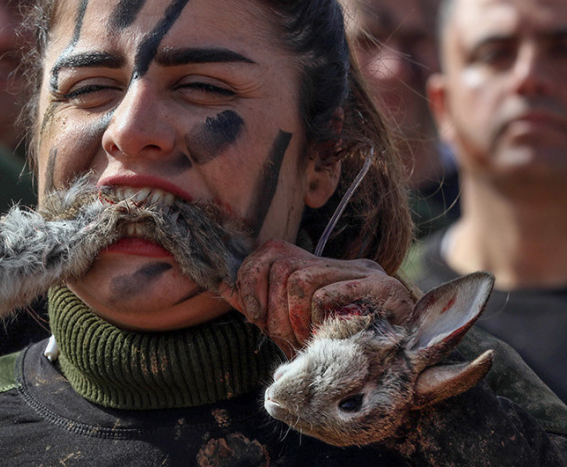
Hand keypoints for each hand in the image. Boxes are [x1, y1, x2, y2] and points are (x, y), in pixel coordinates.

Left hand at [219, 240, 414, 357]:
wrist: (404, 376)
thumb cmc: (344, 355)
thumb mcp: (296, 328)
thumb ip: (261, 306)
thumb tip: (221, 284)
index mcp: (323, 267)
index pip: (270, 250)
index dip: (250, 282)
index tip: (255, 319)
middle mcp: (344, 263)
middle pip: (281, 265)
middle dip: (272, 312)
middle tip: (286, 342)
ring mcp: (367, 272)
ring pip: (300, 280)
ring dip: (293, 321)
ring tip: (306, 343)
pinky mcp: (384, 289)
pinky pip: (327, 295)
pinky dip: (317, 322)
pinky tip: (327, 340)